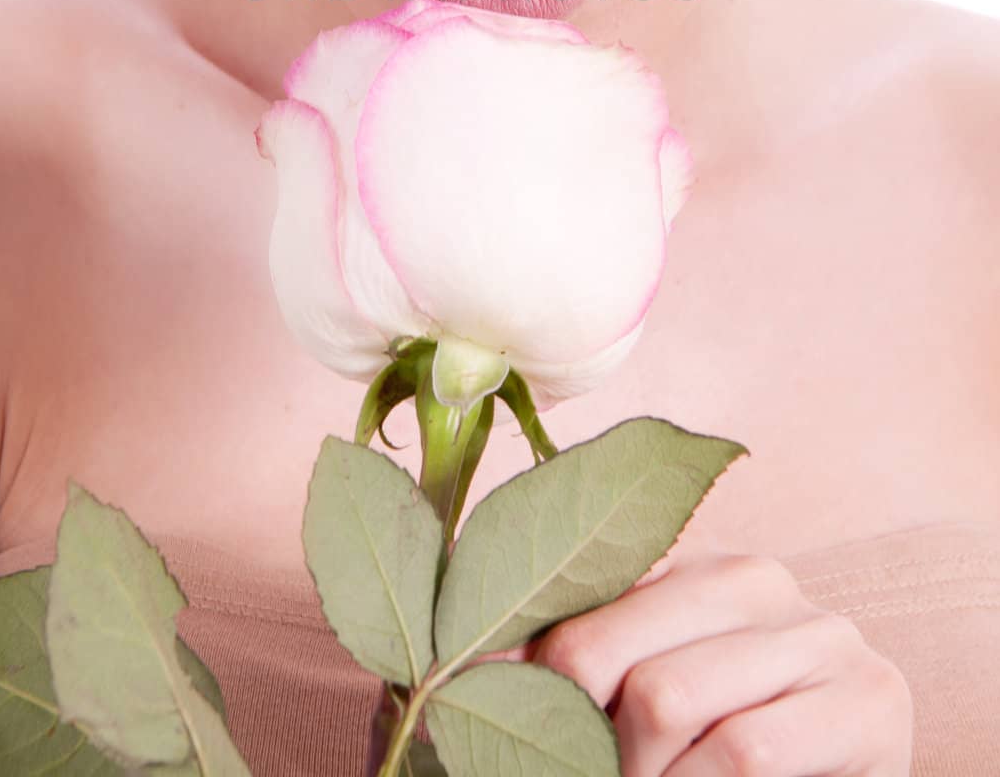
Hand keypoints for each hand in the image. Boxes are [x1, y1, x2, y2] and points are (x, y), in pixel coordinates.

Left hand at [486, 543, 913, 773]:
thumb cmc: (722, 756)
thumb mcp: (648, 699)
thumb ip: (582, 665)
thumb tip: (447, 674)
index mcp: (687, 561)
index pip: (566, 599)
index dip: (505, 668)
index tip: (460, 710)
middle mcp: (754, 577)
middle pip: (595, 651)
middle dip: (566, 737)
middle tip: (581, 773)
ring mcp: (818, 632)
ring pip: (662, 700)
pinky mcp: (869, 700)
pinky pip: (744, 750)